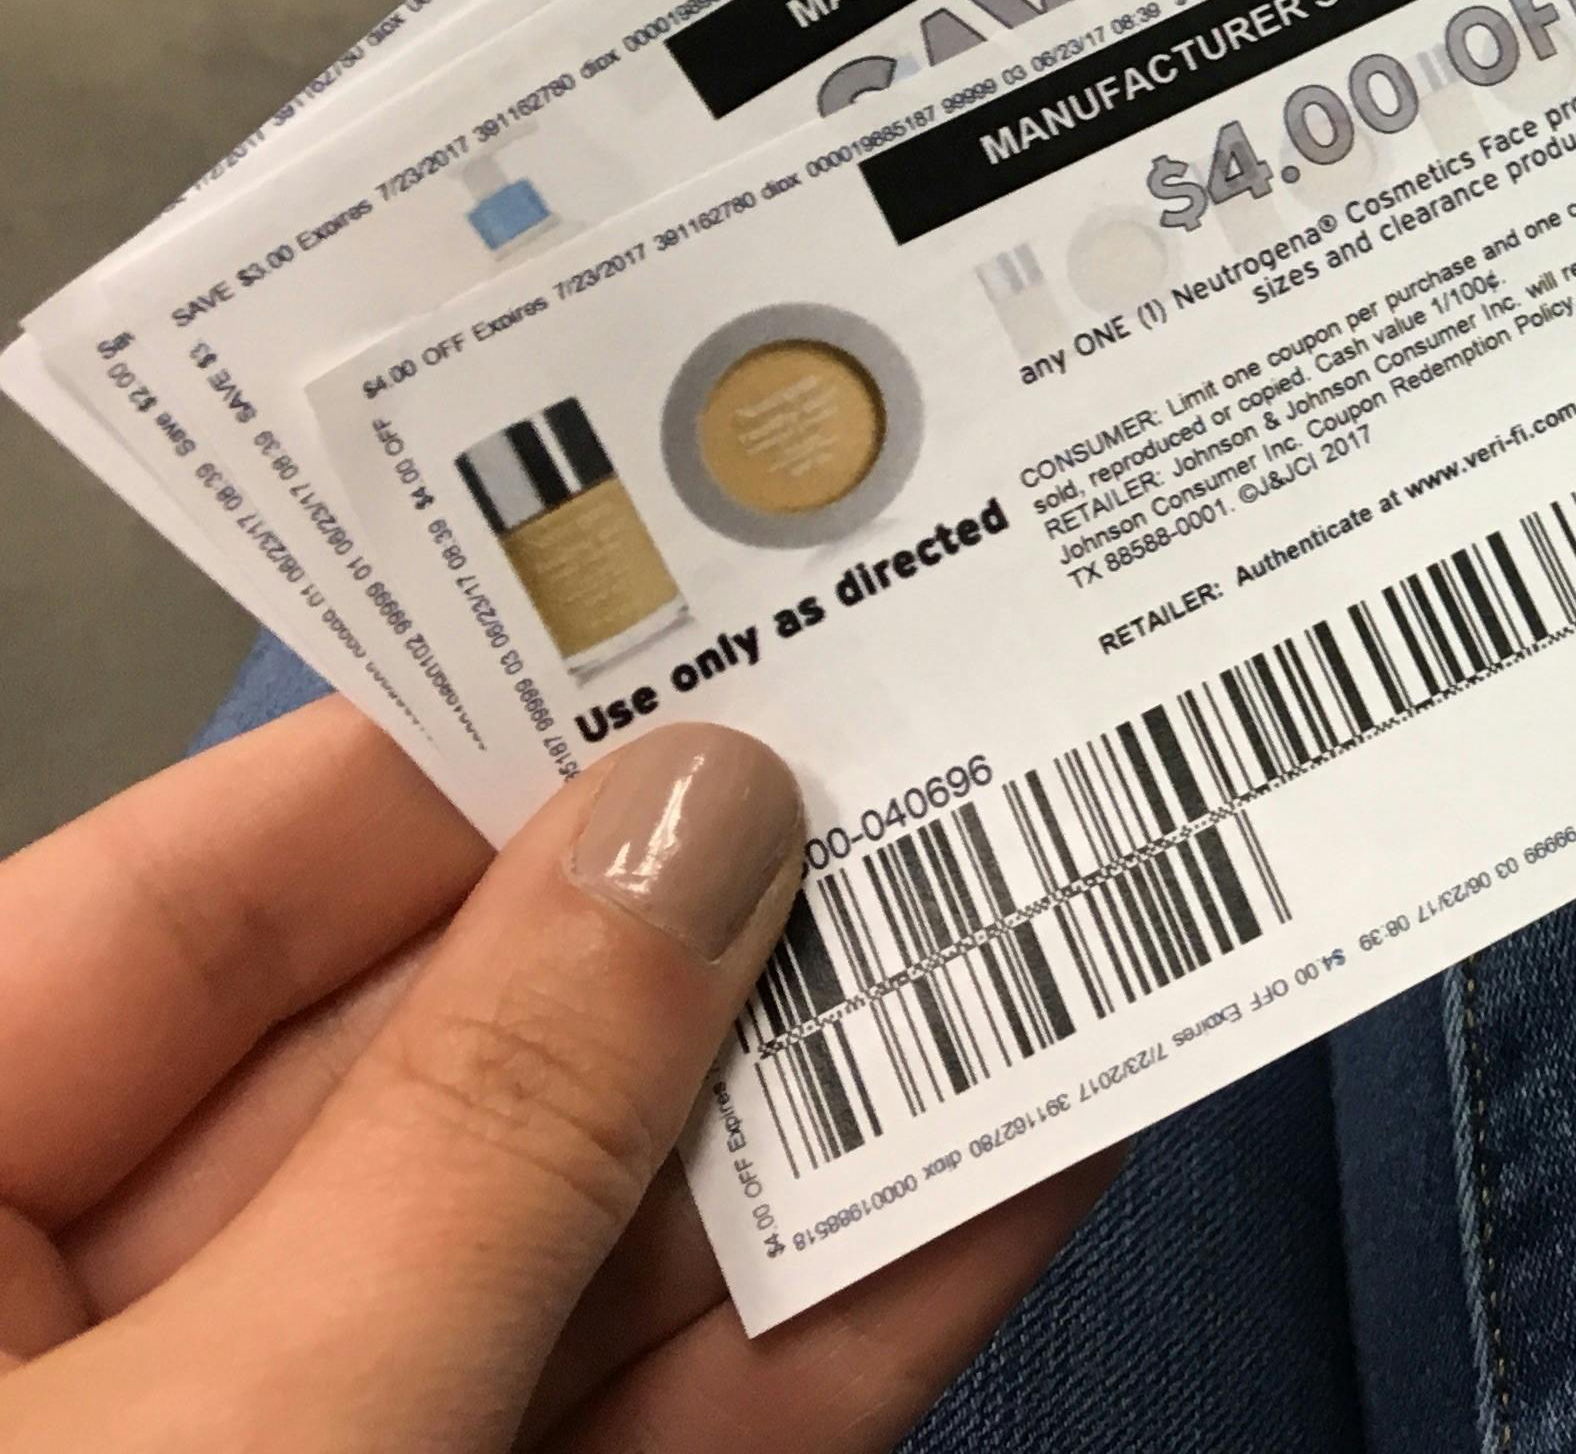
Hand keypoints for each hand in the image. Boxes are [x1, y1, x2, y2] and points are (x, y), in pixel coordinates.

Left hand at [0, 698, 1117, 1449]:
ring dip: (816, 1120)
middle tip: (944, 765)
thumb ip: (486, 1132)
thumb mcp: (247, 1432)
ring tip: (1046, 930)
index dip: (461, 756)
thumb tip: (699, 819)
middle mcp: (80, 1336)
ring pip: (565, 1254)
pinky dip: (827, 1328)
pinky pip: (647, 1426)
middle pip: (415, 1071)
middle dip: (695, 940)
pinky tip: (1014, 1174)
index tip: (719, 634)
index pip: (195, 904)